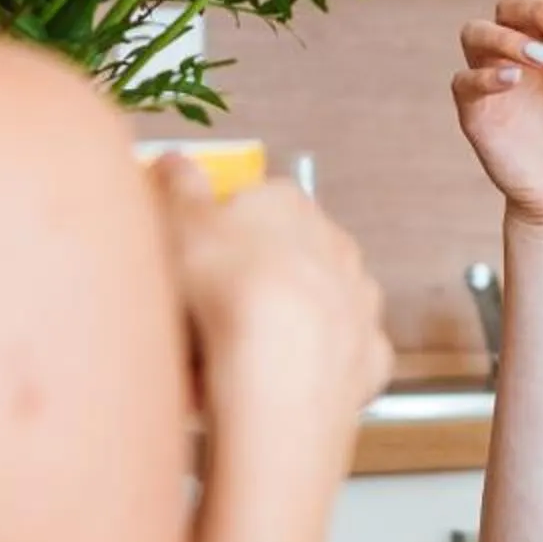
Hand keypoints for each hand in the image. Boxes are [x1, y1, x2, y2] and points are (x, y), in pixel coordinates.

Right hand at [150, 168, 391, 421]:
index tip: (197, 254)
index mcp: (291, 204)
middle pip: (292, 252)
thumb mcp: (181, 221)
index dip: (224, 228)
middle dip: (259, 275)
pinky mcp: (368, 354)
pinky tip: (277, 379)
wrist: (281, 368)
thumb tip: (174, 162)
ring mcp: (358, 301)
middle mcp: (337, 245)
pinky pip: (335, 356)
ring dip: (289, 319)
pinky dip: (309, 366)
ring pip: (319, 302)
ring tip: (242, 349)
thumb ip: (178, 187)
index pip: (257, 200)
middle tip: (213, 307)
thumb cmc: (230, 286)